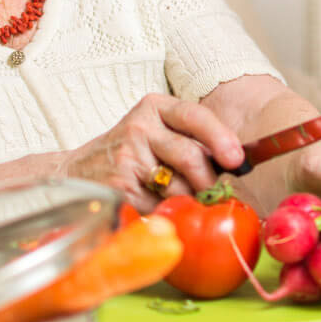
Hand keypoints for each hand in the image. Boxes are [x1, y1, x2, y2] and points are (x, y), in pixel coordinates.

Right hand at [62, 92, 244, 211]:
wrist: (76, 171)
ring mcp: (126, 158)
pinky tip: (156, 207)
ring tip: (175, 197)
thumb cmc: (131, 153)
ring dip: (186, 200)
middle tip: (213, 192)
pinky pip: (160, 207)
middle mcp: (138, 127)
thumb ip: (194, 139)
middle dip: (208, 180)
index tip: (237, 158)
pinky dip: (167, 214)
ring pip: (177, 186)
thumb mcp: (158, 132)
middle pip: (189, 156)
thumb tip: (243, 160)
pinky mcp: (120, 188)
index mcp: (154, 107)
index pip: (194, 116)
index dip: (220, 137)